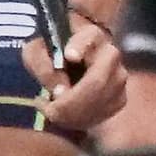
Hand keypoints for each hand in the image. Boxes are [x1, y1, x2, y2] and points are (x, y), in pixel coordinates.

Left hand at [25, 12, 129, 134]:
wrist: (70, 64)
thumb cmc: (51, 55)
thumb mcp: (36, 53)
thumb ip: (42, 64)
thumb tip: (60, 89)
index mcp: (90, 35)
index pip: (89, 38)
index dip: (81, 47)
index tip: (69, 56)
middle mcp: (110, 54)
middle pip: (98, 79)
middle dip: (72, 101)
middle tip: (50, 110)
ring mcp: (119, 77)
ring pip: (101, 101)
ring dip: (74, 113)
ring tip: (52, 113)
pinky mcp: (120, 98)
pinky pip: (103, 114)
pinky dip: (82, 120)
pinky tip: (66, 116)